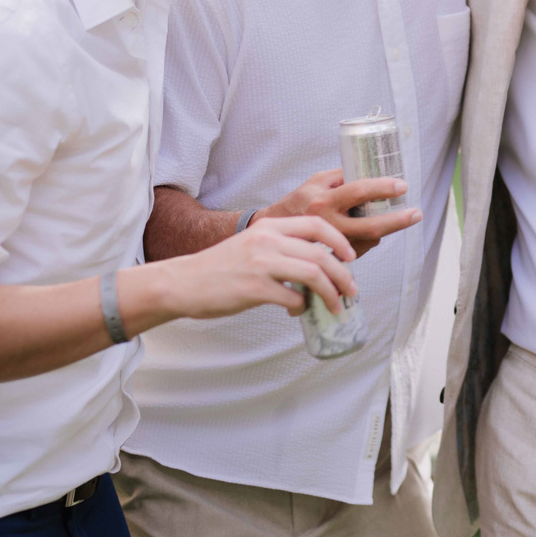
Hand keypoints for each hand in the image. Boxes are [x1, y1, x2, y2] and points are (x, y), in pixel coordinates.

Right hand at [162, 215, 357, 318]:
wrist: (183, 282)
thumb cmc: (219, 267)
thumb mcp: (252, 244)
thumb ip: (281, 247)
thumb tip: (315, 265)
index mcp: (269, 227)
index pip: (316, 225)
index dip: (340, 240)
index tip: (350, 256)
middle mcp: (267, 241)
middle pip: (321, 254)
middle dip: (343, 274)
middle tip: (352, 289)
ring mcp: (260, 264)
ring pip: (313, 275)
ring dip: (331, 293)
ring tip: (336, 305)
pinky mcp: (254, 289)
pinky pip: (292, 298)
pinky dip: (302, 307)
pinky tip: (298, 311)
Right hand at [254, 168, 419, 256]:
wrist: (270, 233)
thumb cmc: (296, 203)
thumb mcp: (315, 182)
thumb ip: (341, 176)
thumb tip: (371, 167)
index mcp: (323, 201)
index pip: (358, 191)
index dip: (383, 188)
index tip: (402, 186)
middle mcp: (327, 224)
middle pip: (370, 226)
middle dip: (397, 221)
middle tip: (415, 213)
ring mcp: (329, 245)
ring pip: (367, 242)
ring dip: (384, 231)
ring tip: (395, 219)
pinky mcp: (330, 259)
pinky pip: (359, 252)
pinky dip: (369, 241)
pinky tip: (371, 233)